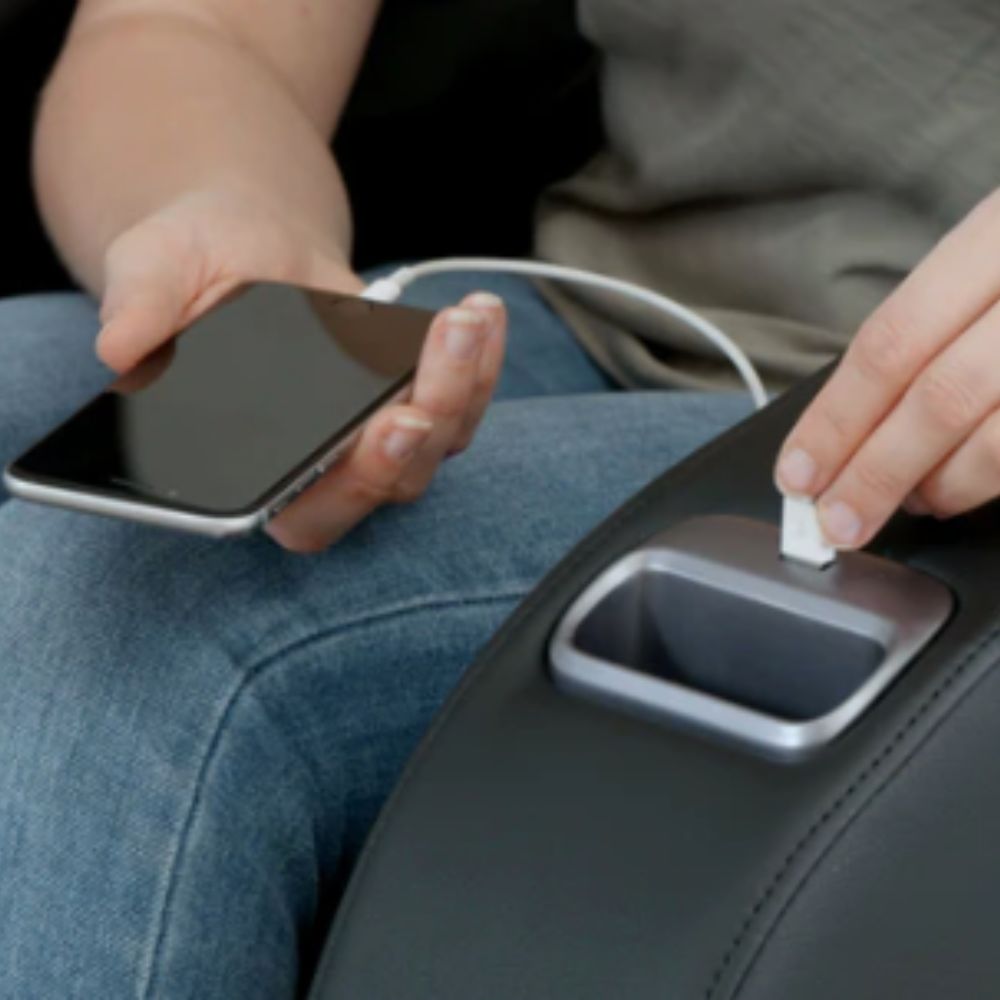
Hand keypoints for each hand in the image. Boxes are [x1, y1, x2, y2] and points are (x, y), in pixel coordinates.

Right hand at [96, 186, 507, 552]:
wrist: (244, 239)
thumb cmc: (192, 267)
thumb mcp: (154, 266)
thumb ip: (140, 305)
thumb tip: (120, 344)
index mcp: (251, 465)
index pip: (303, 515)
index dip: (346, 491)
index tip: (382, 430)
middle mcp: (320, 464)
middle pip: (387, 485)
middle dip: (420, 433)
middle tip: (436, 367)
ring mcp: (374, 433)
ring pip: (435, 445)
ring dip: (462, 388)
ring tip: (463, 320)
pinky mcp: (413, 396)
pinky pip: (461, 400)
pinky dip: (482, 360)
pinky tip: (481, 312)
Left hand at [774, 189, 999, 548]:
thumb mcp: (987, 253)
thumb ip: (929, 326)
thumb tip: (846, 421)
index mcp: (996, 236)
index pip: (891, 342)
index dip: (835, 418)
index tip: (798, 471)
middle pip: (939, 398)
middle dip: (874, 472)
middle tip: (835, 519)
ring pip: (996, 440)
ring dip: (936, 486)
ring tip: (906, 501)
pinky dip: (984, 484)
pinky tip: (958, 489)